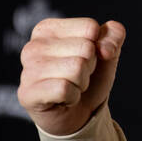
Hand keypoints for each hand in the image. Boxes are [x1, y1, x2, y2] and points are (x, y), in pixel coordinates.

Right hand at [17, 18, 125, 135]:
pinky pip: (65, 89)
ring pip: (77, 68)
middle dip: (90, 66)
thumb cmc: (89, 76)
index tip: (85, 58)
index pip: (90, 27)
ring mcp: (27, 70)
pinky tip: (63, 99)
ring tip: (71, 86)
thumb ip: (114, 35)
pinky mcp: (27, 94)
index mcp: (47, 29)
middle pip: (85, 48)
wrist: (80, 113)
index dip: (97, 46)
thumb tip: (105, 49)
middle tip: (77, 76)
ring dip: (82, 82)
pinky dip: (73, 97)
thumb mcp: (108, 51)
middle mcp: (33, 47)